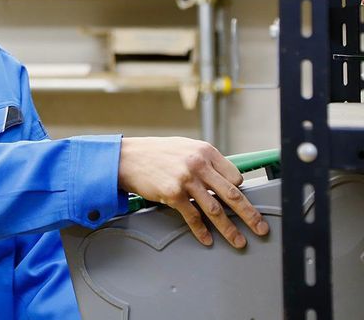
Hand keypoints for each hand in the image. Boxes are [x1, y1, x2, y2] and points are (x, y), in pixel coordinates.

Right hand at [118, 136, 269, 247]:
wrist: (128, 158)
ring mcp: (186, 180)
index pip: (235, 175)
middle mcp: (198, 164)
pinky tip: (208, 239)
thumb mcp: (185, 147)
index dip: (239, 190)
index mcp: (205, 151)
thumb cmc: (156, 153)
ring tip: (238, 241)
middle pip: (232, 194)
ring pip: (215, 210)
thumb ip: (205, 160)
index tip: (243, 202)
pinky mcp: (173, 194)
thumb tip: (224, 178)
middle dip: (250, 215)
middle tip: (261, 228)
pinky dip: (201, 231)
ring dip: (230, 229)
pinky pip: (193, 217)